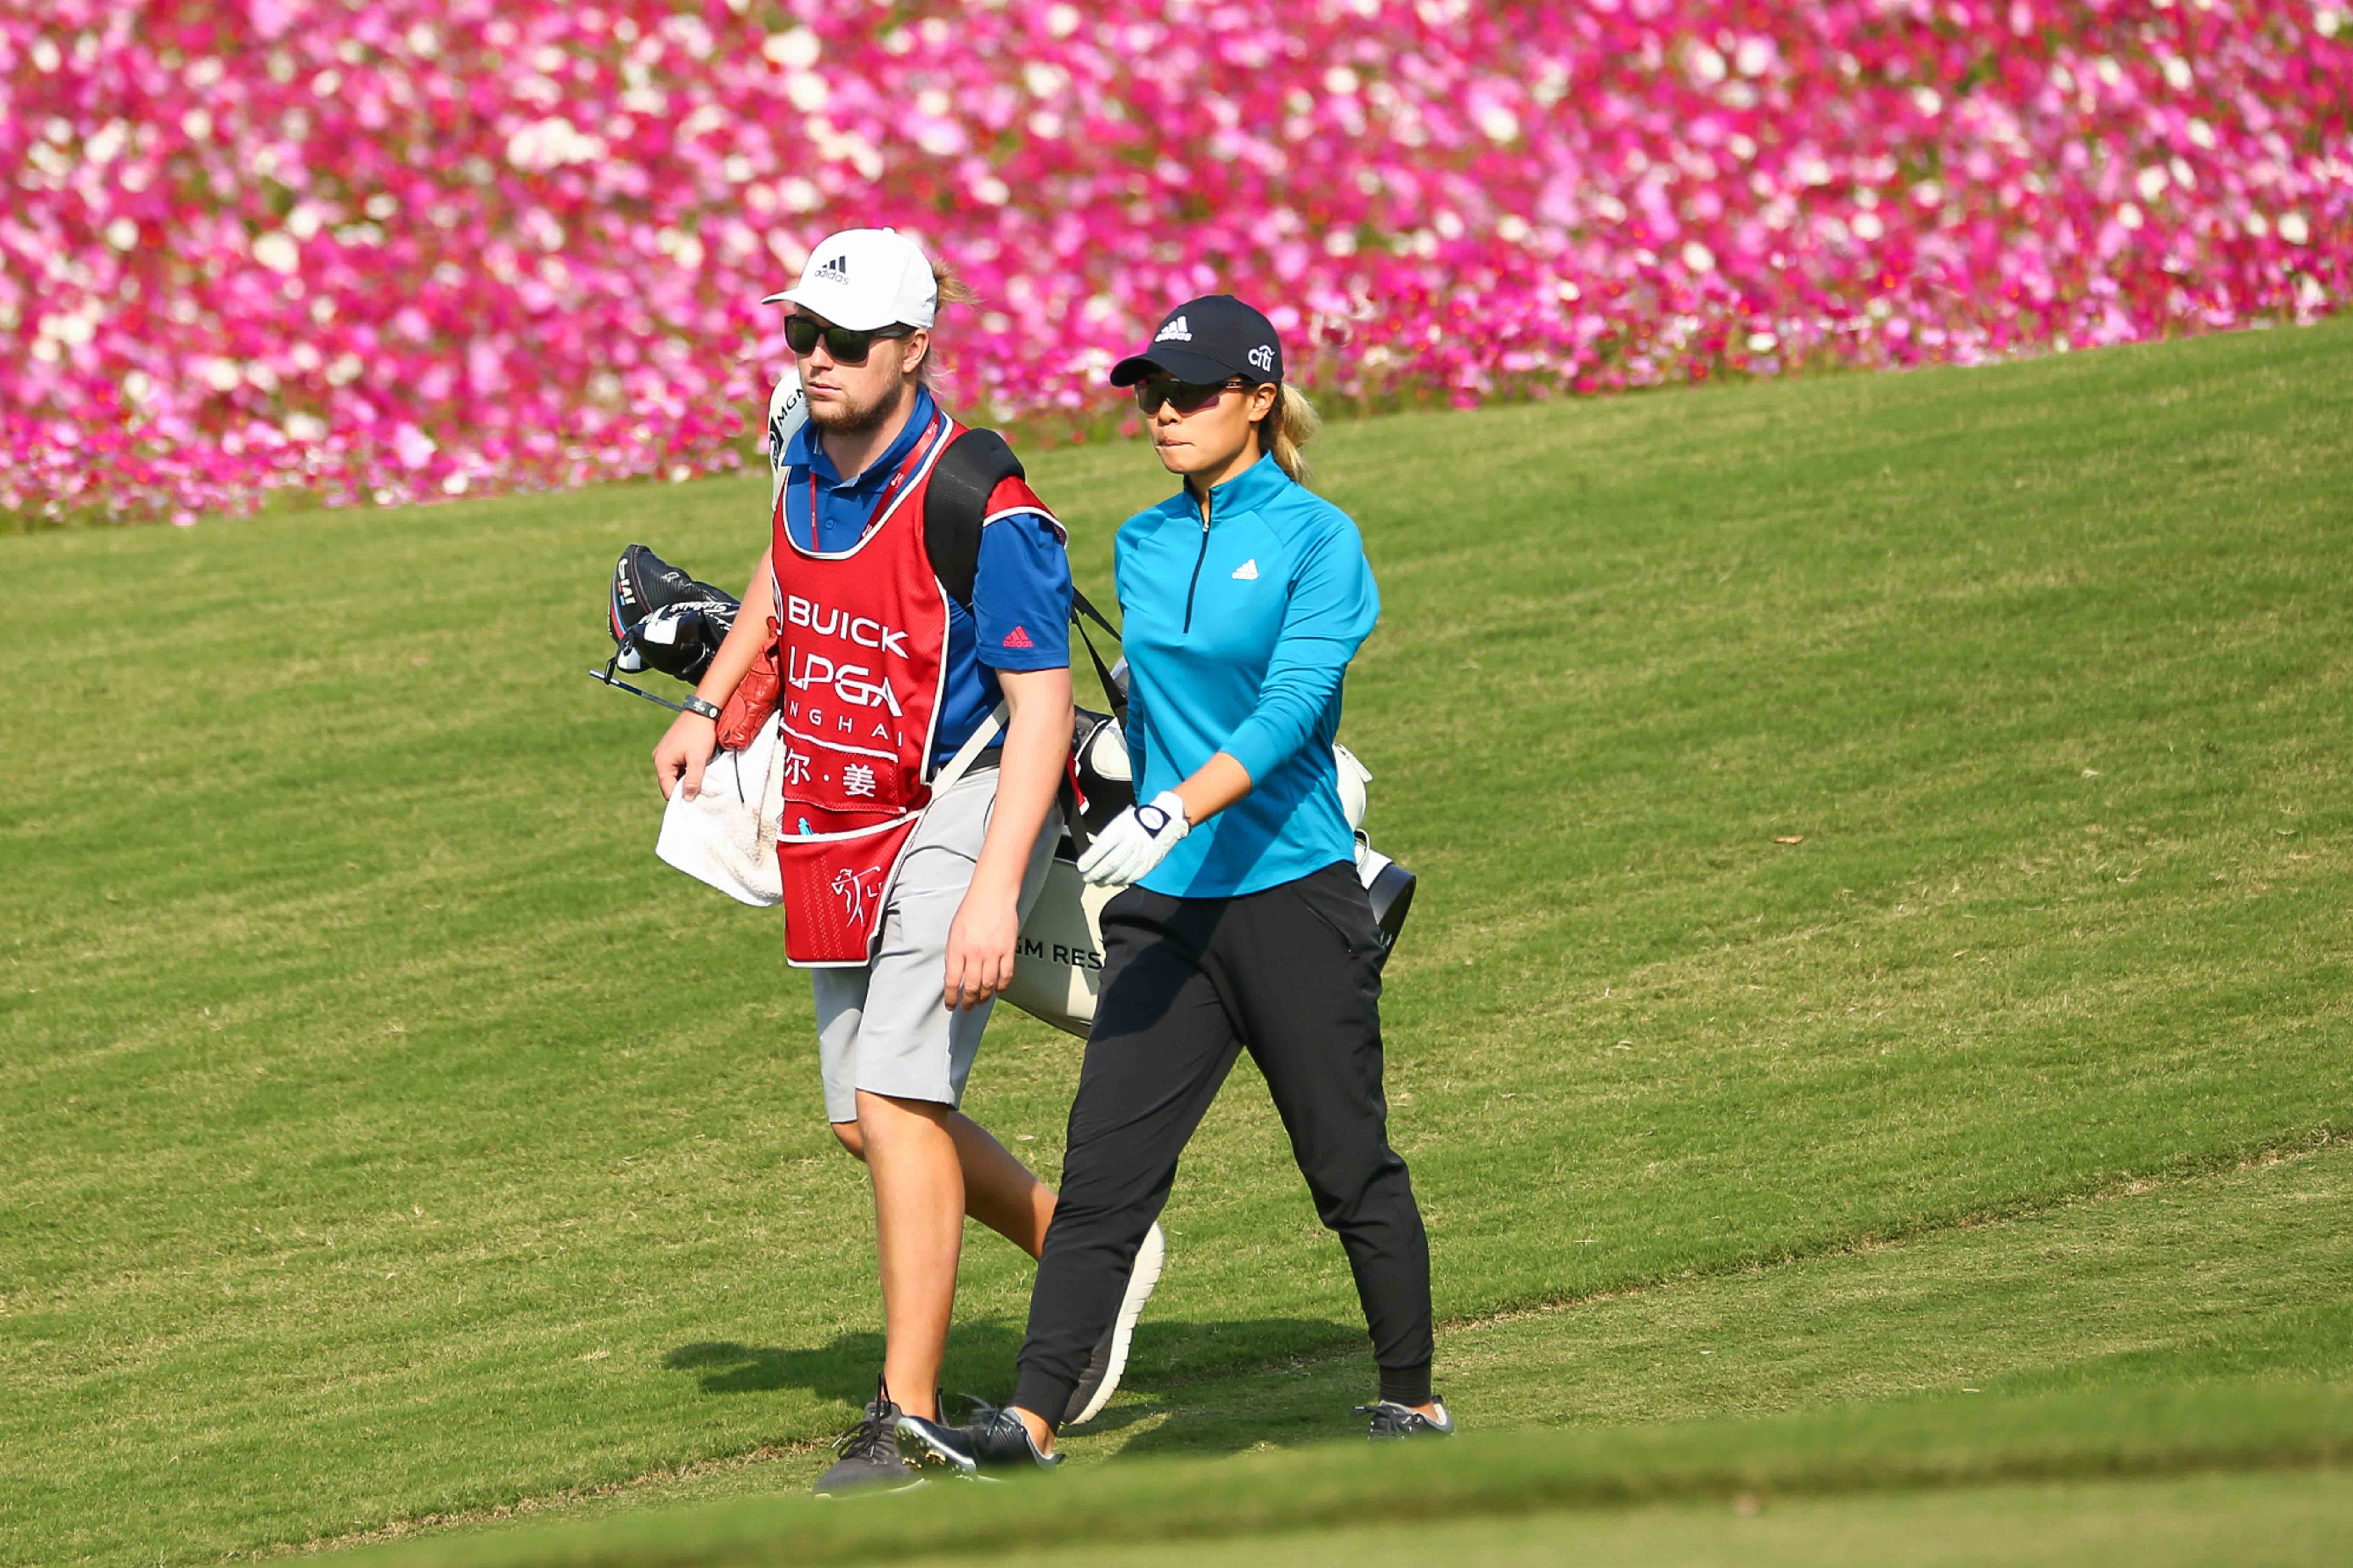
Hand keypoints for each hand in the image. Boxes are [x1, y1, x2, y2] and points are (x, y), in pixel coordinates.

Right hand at [653, 709, 717, 800]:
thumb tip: (688, 798)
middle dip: (683, 788)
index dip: (681, 798)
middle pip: (670, 782)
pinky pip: (676, 765)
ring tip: (700, 778)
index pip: (668, 790)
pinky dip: (685, 769)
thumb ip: (693, 780)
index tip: (695, 802)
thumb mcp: (698, 759)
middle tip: (700, 790)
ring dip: (685, 778)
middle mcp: (658, 758)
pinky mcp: (670, 748)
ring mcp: (663, 752)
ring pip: (674, 774)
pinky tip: (696, 767)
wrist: (702, 711)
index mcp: (661, 762)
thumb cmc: (700, 734)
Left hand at [943, 886, 1021, 1010]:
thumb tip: (954, 977)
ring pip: (989, 984)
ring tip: (980, 1001)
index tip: (951, 1005)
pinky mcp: (1008, 950)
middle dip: (968, 1002)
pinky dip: (1002, 987)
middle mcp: (975, 953)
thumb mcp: (954, 932)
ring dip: (984, 997)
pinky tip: (997, 990)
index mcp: (957, 948)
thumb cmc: (970, 911)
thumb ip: (953, 954)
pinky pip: (1006, 975)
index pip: (952, 981)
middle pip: (971, 987)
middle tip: (966, 1007)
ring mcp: (993, 952)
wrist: (992, 895)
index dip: (951, 997)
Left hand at [1076, 791, 1190, 885]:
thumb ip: (1107, 836)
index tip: (1081, 867)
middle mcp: (1131, 843)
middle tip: (1087, 878)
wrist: (1165, 820)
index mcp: (1121, 830)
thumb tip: (1093, 854)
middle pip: (1109, 864)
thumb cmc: (1138, 820)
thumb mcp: (1119, 821)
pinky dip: (1121, 881)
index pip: (1101, 848)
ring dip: (1106, 880)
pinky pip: (1133, 877)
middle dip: (1095, 874)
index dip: (1089, 860)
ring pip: (1120, 874)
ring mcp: (1141, 855)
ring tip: (1098, 882)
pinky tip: (1114, 882)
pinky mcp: (1149, 864)